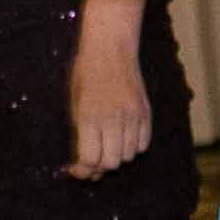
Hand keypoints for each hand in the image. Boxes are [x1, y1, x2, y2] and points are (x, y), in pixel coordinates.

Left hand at [64, 35, 151, 179]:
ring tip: (106, 147)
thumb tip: (84, 163)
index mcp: (89, 116)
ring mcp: (132, 116)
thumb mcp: (74, 104)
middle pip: (110, 163)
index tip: (75, 170)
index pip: (89, 159)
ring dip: (116, 157)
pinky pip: (142, 144)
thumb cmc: (85, 75)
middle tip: (90, 164)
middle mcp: (113, 118)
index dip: (81, 171)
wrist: (110, 47)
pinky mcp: (145, 112)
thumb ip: (80, 133)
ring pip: (128, 156)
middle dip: (98, 168)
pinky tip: (122, 138)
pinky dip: (132, 147)